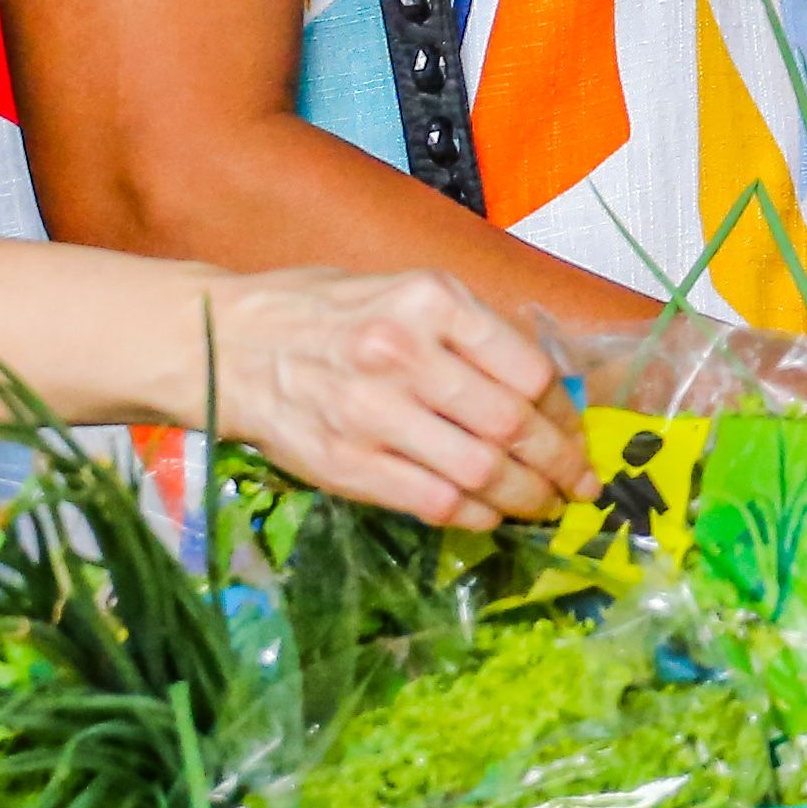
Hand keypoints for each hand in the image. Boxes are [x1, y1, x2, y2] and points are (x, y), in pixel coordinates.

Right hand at [203, 270, 584, 522]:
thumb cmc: (327, 313)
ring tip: (542, 505)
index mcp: (431, 302)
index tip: (577, 436)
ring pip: (480, 470)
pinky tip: (489, 514)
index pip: (528, 369)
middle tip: (577, 486)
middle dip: (559, 465)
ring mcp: (373, 412)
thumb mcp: (407, 293)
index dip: (565, 414)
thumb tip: (544, 389)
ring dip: (525, 497)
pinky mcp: (347, 463)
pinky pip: (434, 501)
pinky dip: (474, 514)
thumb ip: (471, 335)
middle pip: (512, 424)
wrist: (229, 344)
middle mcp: (404, 353)